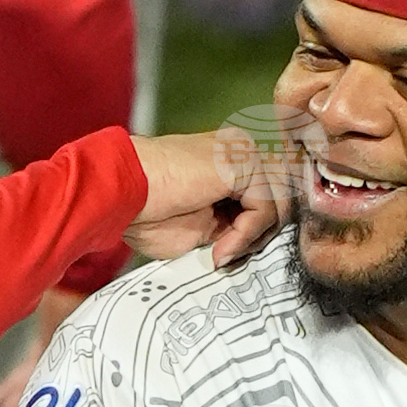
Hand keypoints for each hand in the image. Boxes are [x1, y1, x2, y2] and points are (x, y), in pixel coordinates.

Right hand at [126, 122, 281, 271]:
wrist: (123, 192)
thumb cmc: (147, 210)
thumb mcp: (203, 225)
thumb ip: (234, 227)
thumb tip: (256, 242)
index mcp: (231, 161)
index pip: (272, 196)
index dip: (260, 231)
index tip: (234, 254)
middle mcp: (242, 151)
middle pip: (284, 198)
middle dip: (262, 235)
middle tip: (230, 256)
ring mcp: (244, 152)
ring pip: (279, 205)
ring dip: (252, 239)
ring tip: (222, 253)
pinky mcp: (242, 162)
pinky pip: (264, 209)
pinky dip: (245, 236)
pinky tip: (219, 247)